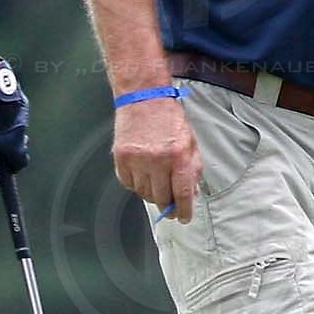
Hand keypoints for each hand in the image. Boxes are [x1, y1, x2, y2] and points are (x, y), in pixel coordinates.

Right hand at [114, 94, 200, 222]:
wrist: (144, 96)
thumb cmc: (168, 117)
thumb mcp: (190, 142)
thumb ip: (193, 169)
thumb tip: (191, 194)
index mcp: (178, 156)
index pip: (182, 194)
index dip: (184, 211)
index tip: (184, 217)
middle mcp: (157, 160)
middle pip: (161, 199)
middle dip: (168, 206)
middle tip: (170, 207)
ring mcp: (137, 159)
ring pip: (144, 194)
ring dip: (152, 194)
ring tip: (156, 183)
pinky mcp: (121, 157)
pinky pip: (128, 184)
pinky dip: (136, 184)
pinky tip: (142, 174)